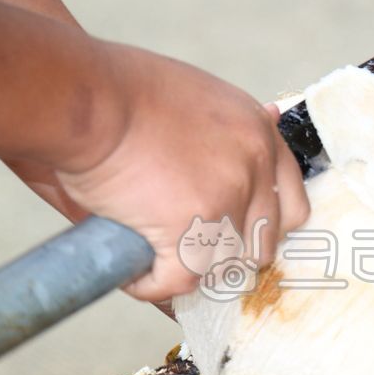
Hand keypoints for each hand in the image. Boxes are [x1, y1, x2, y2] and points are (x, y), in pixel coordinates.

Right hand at [53, 42, 309, 301]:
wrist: (83, 94)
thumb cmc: (119, 89)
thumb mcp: (195, 97)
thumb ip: (224, 135)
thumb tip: (230, 168)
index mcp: (258, 133)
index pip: (291, 202)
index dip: (263, 227)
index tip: (239, 237)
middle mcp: (254, 166)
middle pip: (264, 243)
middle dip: (229, 254)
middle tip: (191, 252)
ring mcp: (227, 199)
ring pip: (223, 266)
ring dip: (189, 270)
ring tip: (154, 260)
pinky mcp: (192, 230)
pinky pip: (180, 282)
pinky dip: (151, 285)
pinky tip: (132, 274)